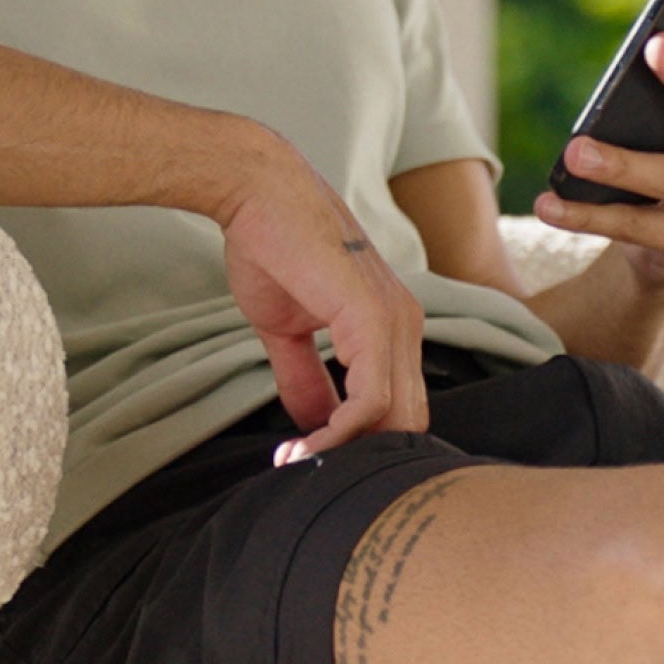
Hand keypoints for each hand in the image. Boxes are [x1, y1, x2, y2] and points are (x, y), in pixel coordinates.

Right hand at [212, 147, 427, 460]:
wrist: (258, 193)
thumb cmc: (271, 247)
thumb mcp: (288, 330)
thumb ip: (304, 378)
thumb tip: (311, 427)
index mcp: (392, 326)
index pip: (399, 406)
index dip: (361, 442)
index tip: (311, 458)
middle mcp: (405, 325)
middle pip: (405, 420)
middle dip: (359, 455)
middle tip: (306, 469)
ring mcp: (395, 322)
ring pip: (394, 417)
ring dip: (345, 450)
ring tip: (298, 461)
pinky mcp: (373, 319)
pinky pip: (371, 398)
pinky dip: (341, 432)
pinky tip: (305, 444)